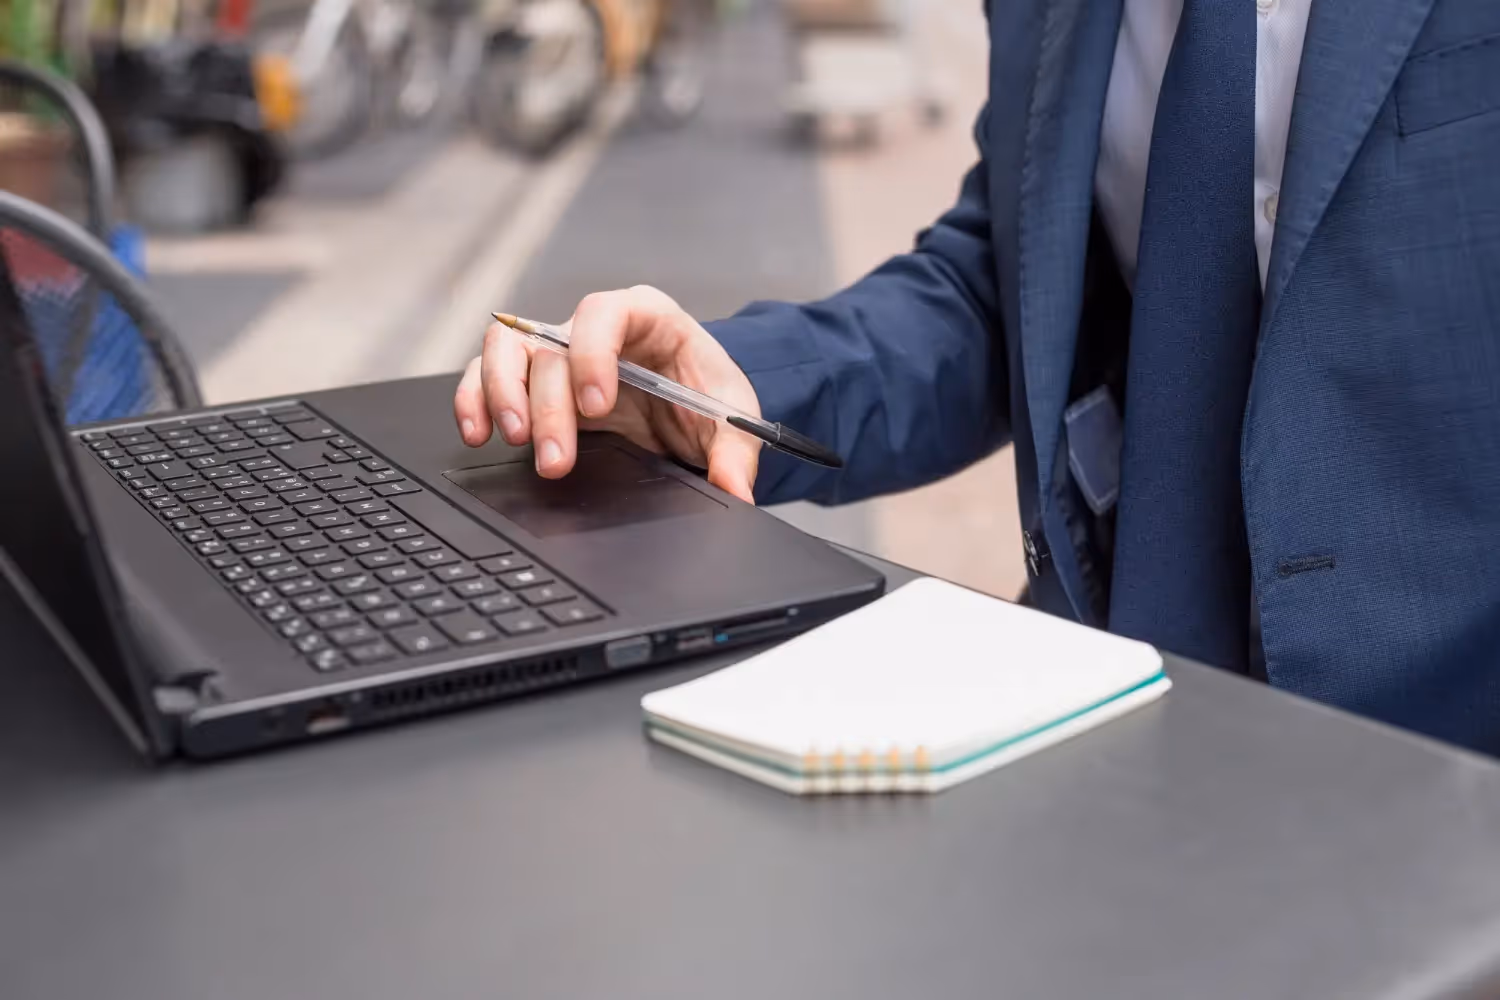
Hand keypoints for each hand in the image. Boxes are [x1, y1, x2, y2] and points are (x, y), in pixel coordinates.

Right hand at [453, 286, 762, 502]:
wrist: (691, 400)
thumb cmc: (706, 390)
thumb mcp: (733, 418)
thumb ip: (734, 453)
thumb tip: (734, 491)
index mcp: (646, 316)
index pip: (606, 314)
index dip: (594, 354)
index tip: (597, 405)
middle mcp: (594, 328)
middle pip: (552, 348)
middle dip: (549, 407)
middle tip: (555, 459)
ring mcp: (558, 351)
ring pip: (506, 350)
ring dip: (502, 395)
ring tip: (515, 440)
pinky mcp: (534, 380)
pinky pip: (488, 376)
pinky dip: (476, 400)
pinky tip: (478, 433)